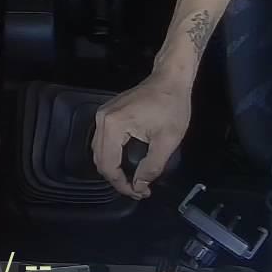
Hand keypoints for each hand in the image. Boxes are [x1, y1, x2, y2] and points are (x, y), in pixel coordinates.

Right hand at [93, 76, 190, 199]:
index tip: (140, 193)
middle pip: (100, 160)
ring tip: (133, 180)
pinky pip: (103, 142)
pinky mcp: (107, 114)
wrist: (170, 78)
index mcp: (113, 125)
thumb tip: (139, 187)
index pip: (108, 165)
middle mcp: (102, 120)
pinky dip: (112, 157)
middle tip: (138, 189)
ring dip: (113, 170)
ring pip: (99, 152)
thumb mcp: (168, 140)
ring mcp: (102, 115)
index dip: (122, 184)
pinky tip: (127, 164)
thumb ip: (152, 167)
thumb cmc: (172, 106)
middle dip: (117, 179)